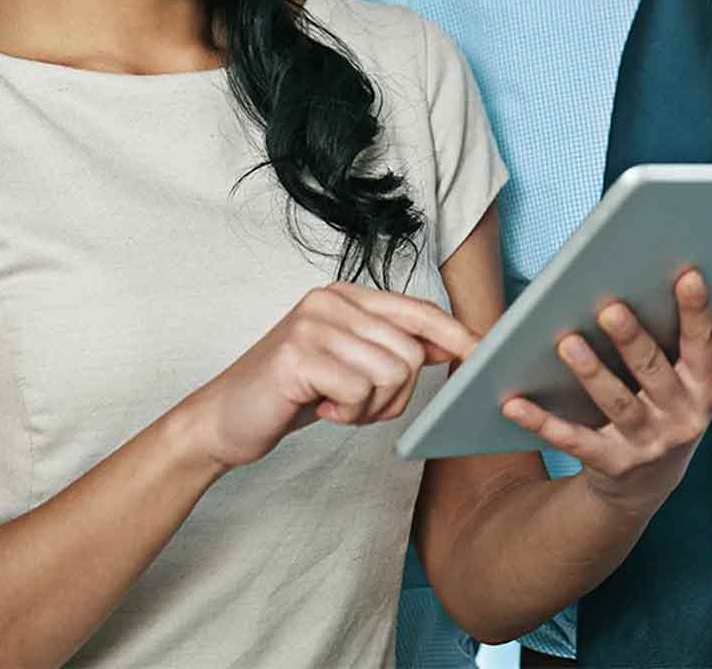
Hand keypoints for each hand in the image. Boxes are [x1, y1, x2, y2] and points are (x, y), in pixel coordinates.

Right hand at [183, 282, 478, 471]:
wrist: (226, 416)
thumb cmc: (293, 390)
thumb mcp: (349, 363)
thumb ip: (394, 347)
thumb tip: (457, 342)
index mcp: (344, 295)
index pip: (416, 309)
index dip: (455, 332)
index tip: (485, 354)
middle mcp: (329, 299)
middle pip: (410, 352)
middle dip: (395, 396)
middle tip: (356, 405)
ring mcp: (311, 323)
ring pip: (390, 374)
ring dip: (371, 407)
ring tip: (336, 405)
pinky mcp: (297, 354)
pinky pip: (358, 393)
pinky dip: (346, 415)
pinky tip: (319, 409)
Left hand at [501, 270, 711, 519]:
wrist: (646, 484)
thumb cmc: (667, 406)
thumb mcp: (694, 377)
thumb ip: (707, 331)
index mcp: (704, 387)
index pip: (703, 344)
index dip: (696, 311)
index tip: (687, 274)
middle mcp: (682, 417)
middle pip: (654, 371)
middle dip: (633, 340)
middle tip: (609, 308)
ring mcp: (647, 444)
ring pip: (617, 404)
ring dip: (592, 374)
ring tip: (567, 343)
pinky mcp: (610, 463)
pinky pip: (573, 441)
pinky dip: (542, 422)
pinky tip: (513, 402)